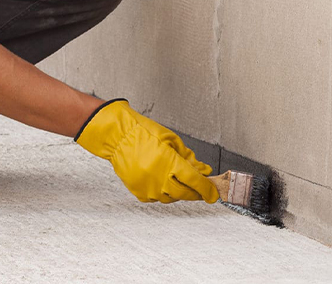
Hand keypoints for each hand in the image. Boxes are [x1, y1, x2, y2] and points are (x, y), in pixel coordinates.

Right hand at [75, 99, 218, 203]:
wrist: (118, 137)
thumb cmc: (144, 133)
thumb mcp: (172, 140)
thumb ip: (189, 158)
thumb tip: (203, 170)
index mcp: (169, 162)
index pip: (195, 181)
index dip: (207, 189)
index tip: (213, 194)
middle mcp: (158, 178)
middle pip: (185, 193)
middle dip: (196, 192)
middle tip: (200, 189)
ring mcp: (147, 187)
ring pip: (171, 198)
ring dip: (179, 192)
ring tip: (178, 180)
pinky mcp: (138, 192)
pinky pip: (157, 198)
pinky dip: (164, 192)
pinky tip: (163, 181)